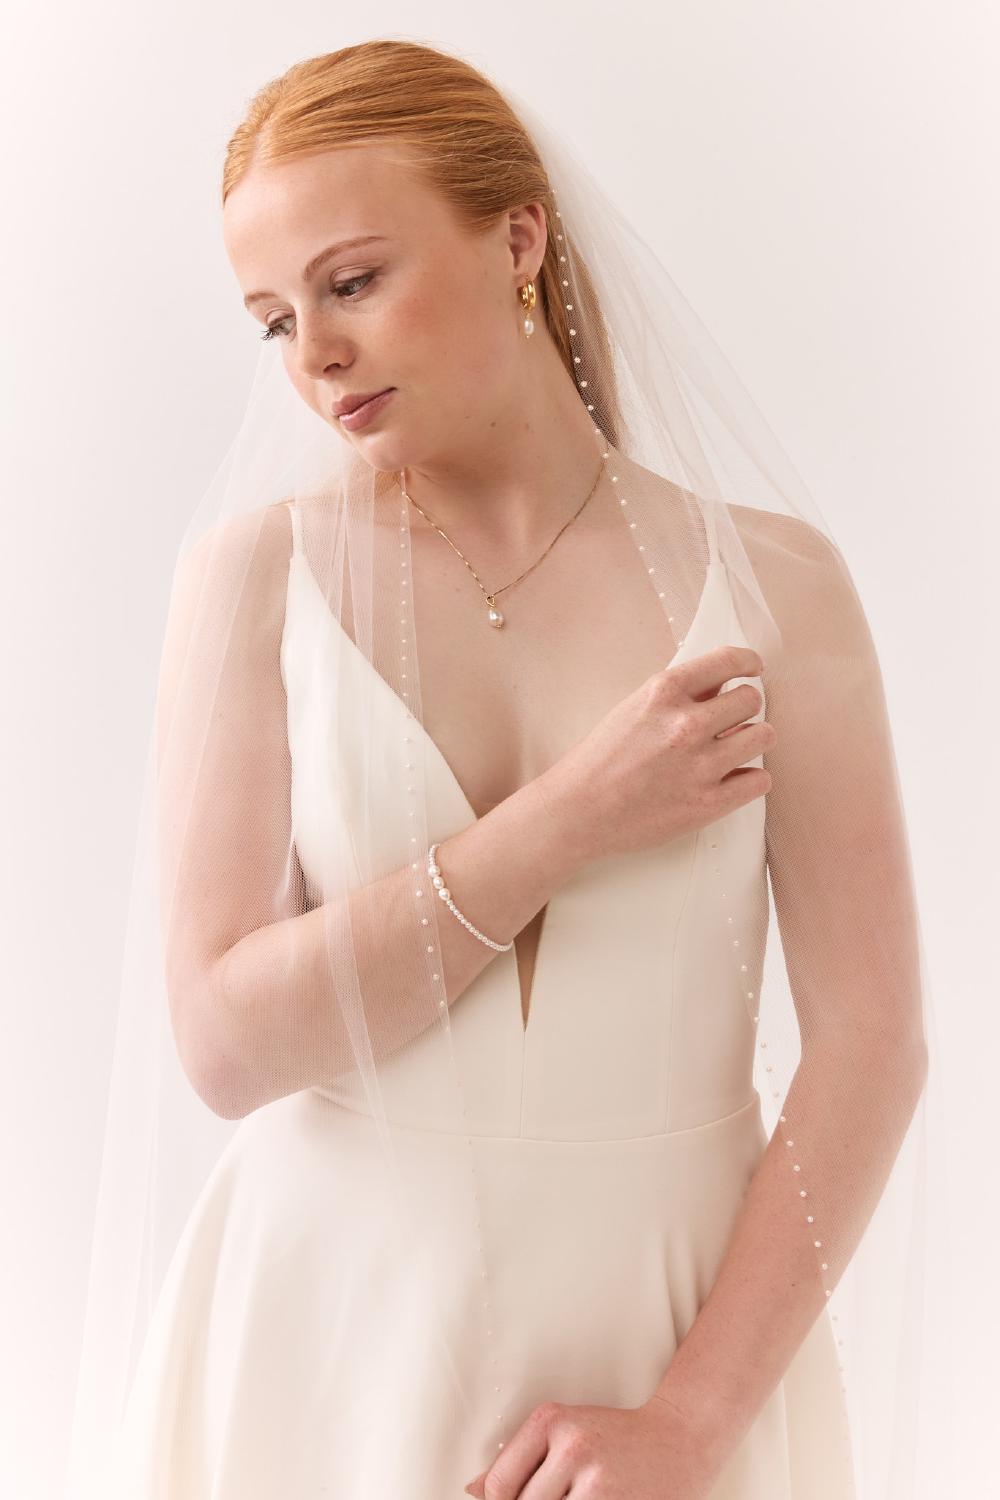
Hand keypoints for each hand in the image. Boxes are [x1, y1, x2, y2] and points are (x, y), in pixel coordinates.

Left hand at [463, 1393, 724, 1498]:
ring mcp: (599, 1481)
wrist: (681, 1439)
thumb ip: (519, 1461)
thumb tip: (472, 1491)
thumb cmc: (613, 1439)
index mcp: (551, 1419)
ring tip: (578, 1495)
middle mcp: (573, 1445)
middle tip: (563, 1494)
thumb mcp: (564, 1433)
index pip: (501, 1485)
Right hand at [534, 644, 774, 867]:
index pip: (728, 660)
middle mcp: (686, 724)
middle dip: (743, 708)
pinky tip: (733, 779)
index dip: (748, 662)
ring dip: (751, 741)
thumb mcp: (633, 709)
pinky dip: (750, 779)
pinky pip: (760, 781)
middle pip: (751, 699)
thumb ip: (679, 695)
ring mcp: (700, 765)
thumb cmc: (601, 760)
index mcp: (664, 692)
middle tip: (730, 721)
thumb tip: (721, 684)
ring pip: (763, 736)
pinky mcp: (708, 803)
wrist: (578, 811)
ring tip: (733, 750)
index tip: (752, 669)